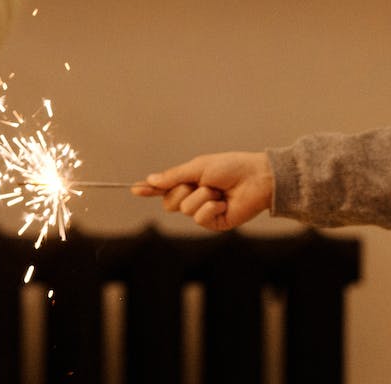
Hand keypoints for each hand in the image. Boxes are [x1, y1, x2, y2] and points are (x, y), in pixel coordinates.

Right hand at [133, 151, 274, 230]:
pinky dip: (210, 208)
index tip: (134, 189)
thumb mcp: (197, 167)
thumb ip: (173, 176)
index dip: (149, 189)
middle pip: (169, 202)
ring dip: (200, 197)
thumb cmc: (230, 167)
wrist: (256, 179)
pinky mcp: (215, 223)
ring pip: (184, 209)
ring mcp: (204, 211)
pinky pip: (199, 219)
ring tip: (217, 191)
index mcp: (189, 182)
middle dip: (180, 191)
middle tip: (198, 183)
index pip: (164, 188)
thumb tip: (151, 180)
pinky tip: (222, 203)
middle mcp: (194, 197)